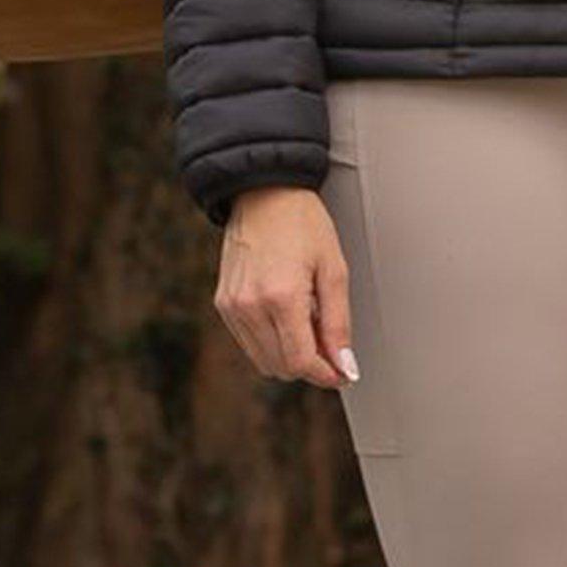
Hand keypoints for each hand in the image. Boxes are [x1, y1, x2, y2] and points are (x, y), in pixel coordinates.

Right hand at [214, 184, 356, 390]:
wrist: (263, 192)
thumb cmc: (303, 225)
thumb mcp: (334, 271)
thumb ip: (338, 325)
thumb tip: (344, 368)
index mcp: (281, 297)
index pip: (300, 362)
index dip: (325, 374)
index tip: (342, 373)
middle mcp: (249, 306)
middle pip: (281, 368)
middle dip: (309, 364)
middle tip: (328, 339)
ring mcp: (231, 306)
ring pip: (263, 360)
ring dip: (289, 354)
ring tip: (307, 321)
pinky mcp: (223, 303)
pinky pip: (249, 343)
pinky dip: (271, 341)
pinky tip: (286, 315)